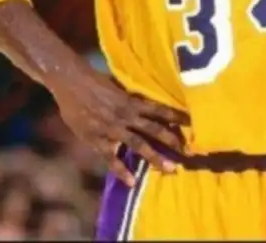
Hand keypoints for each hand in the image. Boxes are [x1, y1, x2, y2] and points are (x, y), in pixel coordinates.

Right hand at [50, 68, 189, 186]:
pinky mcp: (97, 139)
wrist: (71, 82)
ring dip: (155, 157)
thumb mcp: (118, 86)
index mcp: (132, 101)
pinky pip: (111, 158)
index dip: (177, 117)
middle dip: (173, 141)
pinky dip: (121, 171)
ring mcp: (113, 129)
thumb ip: (132, 98)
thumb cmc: (95, 82)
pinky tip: (131, 182)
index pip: (160, 110)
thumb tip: (147, 101)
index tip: (194, 124)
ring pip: (139, 145)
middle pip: (155, 129)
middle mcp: (126, 115)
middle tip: (189, 153)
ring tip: (170, 169)